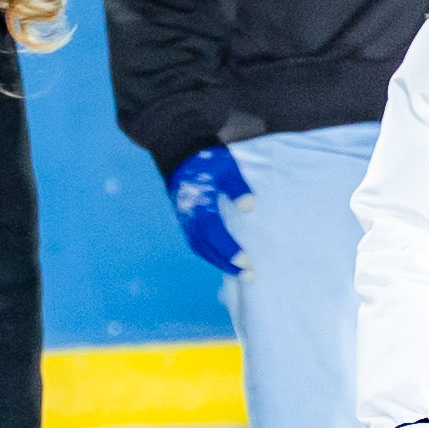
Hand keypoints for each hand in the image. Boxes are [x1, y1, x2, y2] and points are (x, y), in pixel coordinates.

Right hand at [169, 144, 248, 275]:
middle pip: (207, 248)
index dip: (229, 250)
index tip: (246, 261)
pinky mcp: (185, 220)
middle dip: (227, 264)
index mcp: (199, 206)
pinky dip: (210, 254)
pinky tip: (223, 259)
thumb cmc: (207, 160)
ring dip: (219, 262)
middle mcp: (189, 218)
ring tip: (240, 273)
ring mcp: (185, 220)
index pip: (214, 234)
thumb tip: (249, 207)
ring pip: (200, 248)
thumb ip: (238, 187)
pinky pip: (196, 243)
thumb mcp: (226, 167)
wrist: (179, 151)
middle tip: (249, 276)